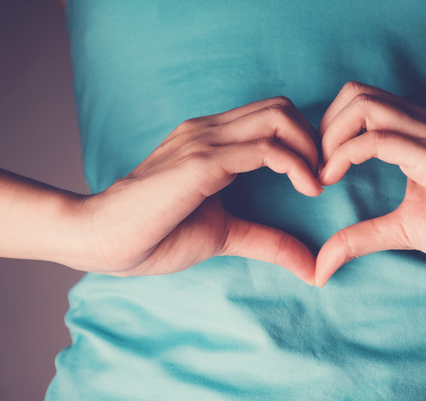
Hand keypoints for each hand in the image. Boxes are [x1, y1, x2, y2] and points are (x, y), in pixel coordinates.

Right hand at [79, 96, 322, 283]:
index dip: (304, 141)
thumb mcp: (224, 235)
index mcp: (212, 141)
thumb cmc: (154, 235)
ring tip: (318, 184)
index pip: (272, 116)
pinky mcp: (202, 162)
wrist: (102, 239)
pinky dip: (296, 164)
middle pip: (282, 108)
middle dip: (315, 139)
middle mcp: (209, 131)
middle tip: (324, 177)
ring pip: (279, 118)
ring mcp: (205, 141)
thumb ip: (267, 241)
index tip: (318, 179)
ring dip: (311, 148)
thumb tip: (311, 267)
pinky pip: (265, 149)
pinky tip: (308, 189)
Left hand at [314, 82, 425, 285]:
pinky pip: (381, 138)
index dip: (327, 132)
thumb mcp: (401, 230)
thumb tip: (321, 268)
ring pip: (363, 105)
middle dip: (323, 128)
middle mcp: (421, 124)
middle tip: (316, 169)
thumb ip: (359, 239)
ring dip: (330, 137)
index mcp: (414, 132)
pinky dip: (346, 154)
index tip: (317, 172)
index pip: (358, 104)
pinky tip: (334, 178)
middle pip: (354, 93)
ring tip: (324, 174)